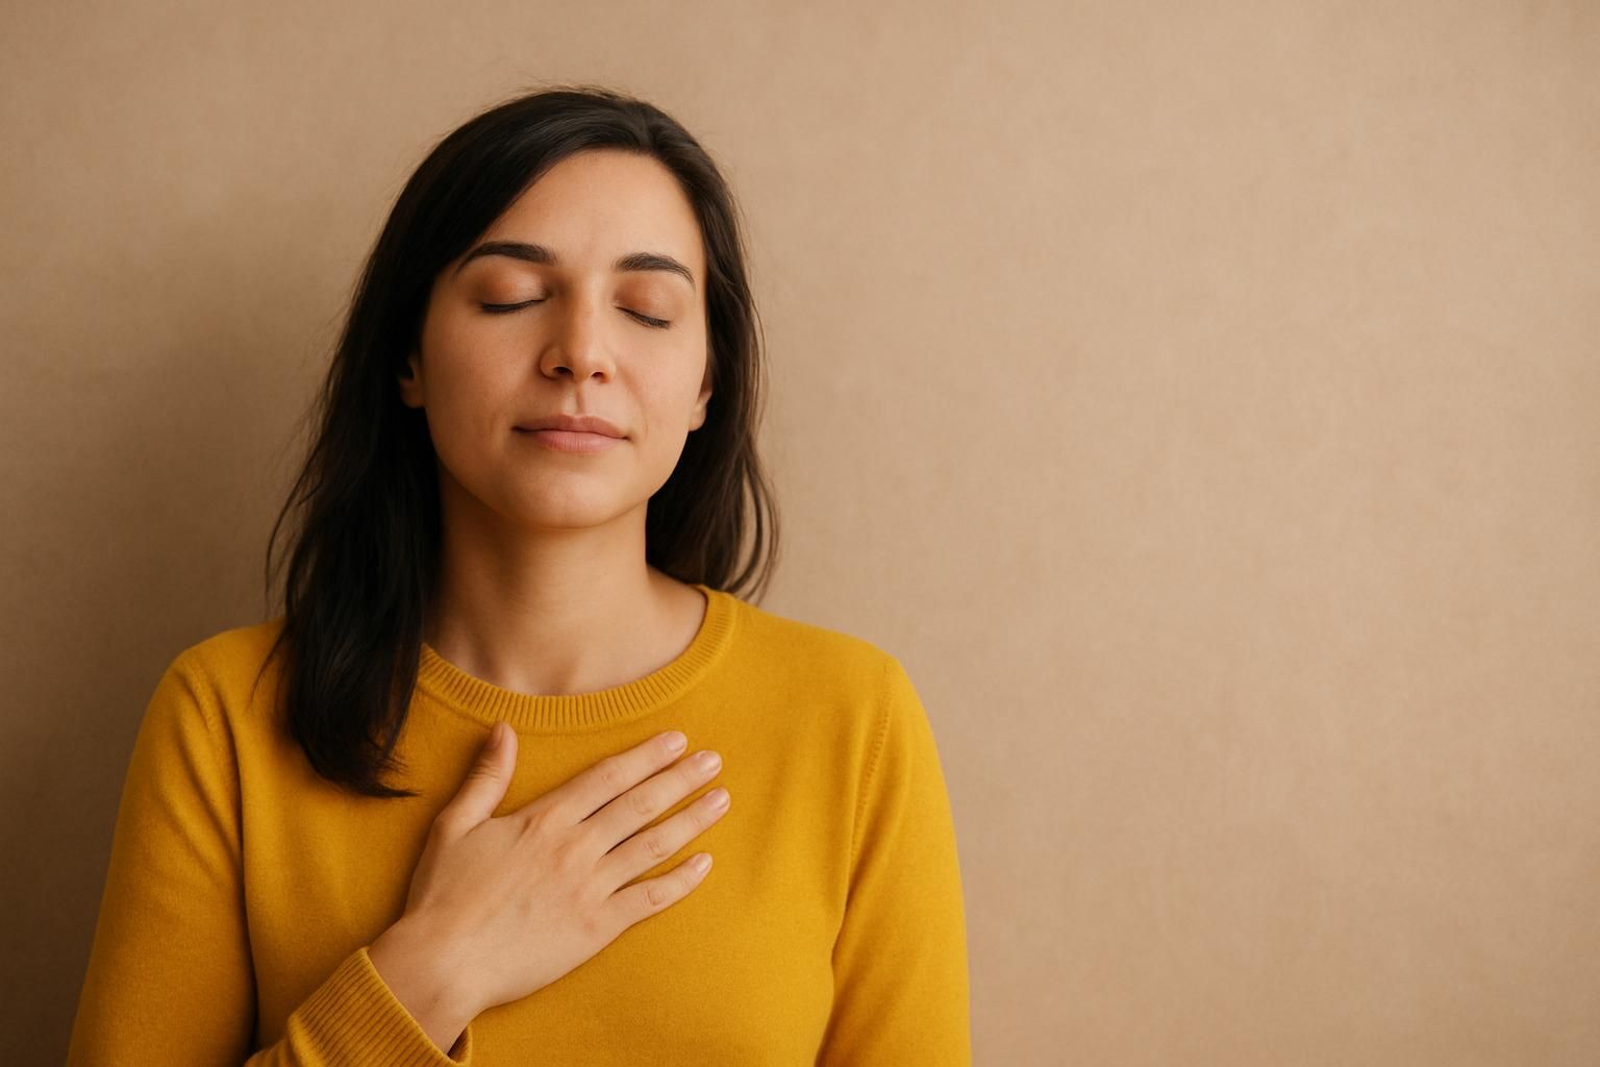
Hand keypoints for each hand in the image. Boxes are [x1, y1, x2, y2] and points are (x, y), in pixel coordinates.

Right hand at [384, 724, 729, 1017]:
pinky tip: (704, 864)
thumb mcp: (455, 825)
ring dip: (691, 820)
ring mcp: (590, 888)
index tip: (677, 740)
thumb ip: (486, 776)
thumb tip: (503, 728)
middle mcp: (575, 848)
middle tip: (713, 761)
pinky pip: (650, 899)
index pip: (608, 777)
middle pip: (640, 804)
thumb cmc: (442, 896)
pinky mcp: (597, 928)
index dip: (646, 756)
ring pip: (654, 845)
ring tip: (721, 800)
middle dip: (681, 778)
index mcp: (544, 819)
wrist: (442, 963)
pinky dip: (681, 881)